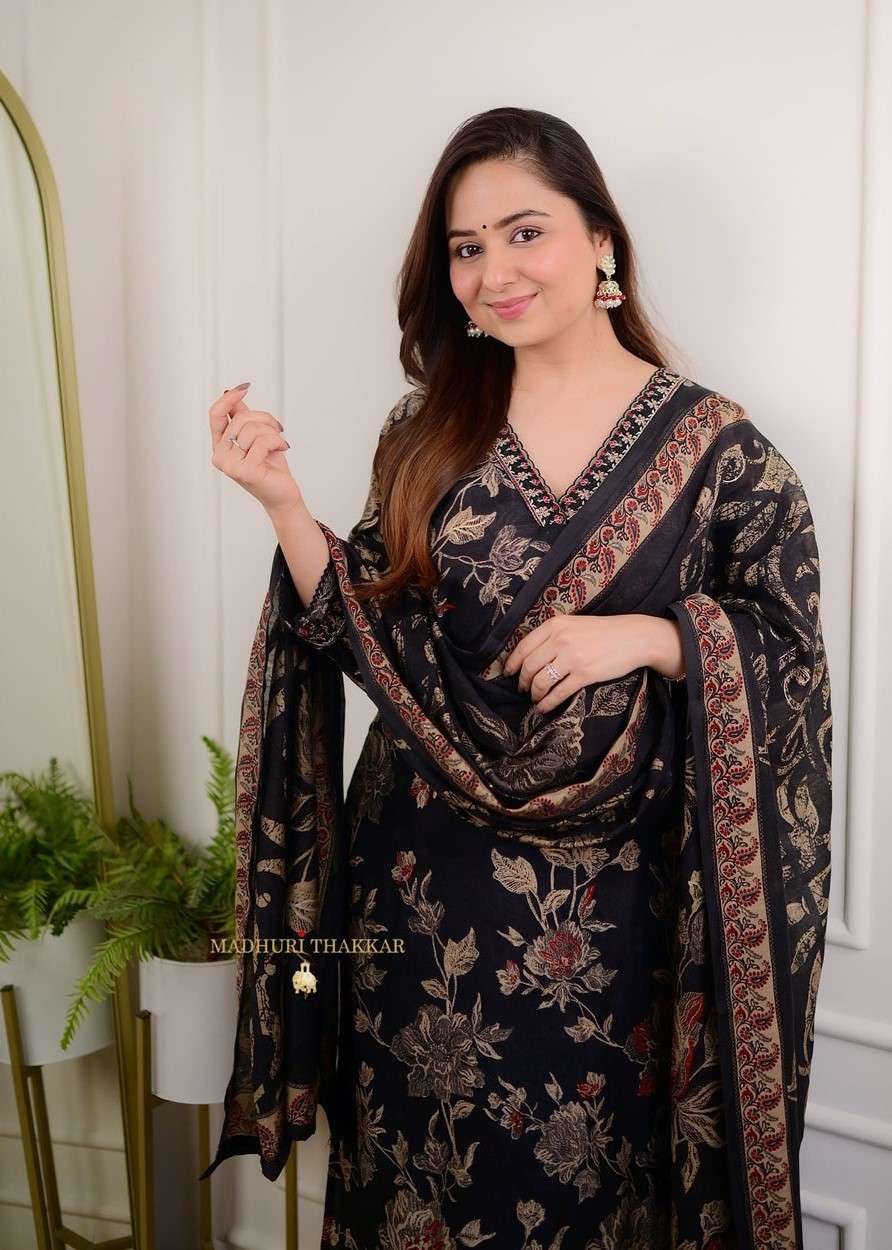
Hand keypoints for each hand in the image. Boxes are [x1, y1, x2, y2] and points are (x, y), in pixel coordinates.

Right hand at [209, 383, 301, 515]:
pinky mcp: (246, 472)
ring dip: (273, 432)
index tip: (244, 389)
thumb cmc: (270, 465)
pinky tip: (282, 449)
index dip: (228, 399)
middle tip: (277, 429)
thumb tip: (232, 393)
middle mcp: (220, 456)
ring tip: (279, 443)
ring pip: (252, 430)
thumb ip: (241, 417)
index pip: (215, 415)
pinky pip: (263, 442)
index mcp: (220, 446)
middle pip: (241, 419)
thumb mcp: (255, 436)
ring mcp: (230, 466)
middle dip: (265, 419)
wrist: (282, 493)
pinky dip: (277, 441)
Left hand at [502, 613, 666, 713]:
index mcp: (555, 625)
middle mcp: (560, 640)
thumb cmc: (603, 632)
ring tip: (535, 698)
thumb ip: (553, 635)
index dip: (513, 663)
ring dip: (534, 694)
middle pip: (529, 666)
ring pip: (541, 682)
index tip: (509, 673)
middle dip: (523, 682)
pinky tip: (544, 708)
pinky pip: (558, 693)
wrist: (634, 637)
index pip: (523, 647)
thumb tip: (531, 655)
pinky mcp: (585, 674)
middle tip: (522, 689)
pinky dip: (547, 703)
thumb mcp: (574, 624)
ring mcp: (572, 657)